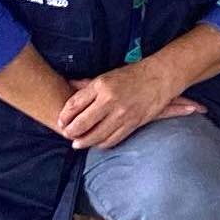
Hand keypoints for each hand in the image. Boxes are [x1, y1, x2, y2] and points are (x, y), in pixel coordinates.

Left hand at [54, 58, 189, 149]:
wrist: (160, 76)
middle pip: (82, 123)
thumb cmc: (132, 75)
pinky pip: (112, 139)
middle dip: (71, 132)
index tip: (60, 122)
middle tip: (67, 135)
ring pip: (96, 135)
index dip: (65, 116)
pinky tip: (97, 143)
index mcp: (101, 85)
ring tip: (78, 144)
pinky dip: (102, 144)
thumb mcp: (107, 76)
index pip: (75, 104)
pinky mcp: (132, 123)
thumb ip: (87, 85)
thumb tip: (67, 85)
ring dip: (84, 142)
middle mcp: (109, 100)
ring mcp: (121, 113)